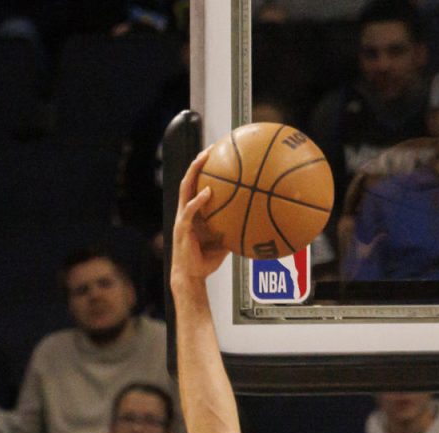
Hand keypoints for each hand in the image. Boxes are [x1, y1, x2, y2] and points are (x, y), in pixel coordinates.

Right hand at [170, 150, 229, 288]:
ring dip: (193, 173)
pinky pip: (189, 210)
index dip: (203, 170)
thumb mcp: (224, 242)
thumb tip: (257, 224)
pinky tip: (208, 192)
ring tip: (203, 159)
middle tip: (210, 149)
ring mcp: (182, 218)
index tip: (216, 156)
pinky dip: (198, 200)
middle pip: (189, 181)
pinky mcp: (181, 228)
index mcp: (194, 212)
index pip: (196, 185)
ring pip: (185, 189)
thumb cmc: (206, 260)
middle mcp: (185, 211)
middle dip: (197, 163)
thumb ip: (234, 230)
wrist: (192, 276)